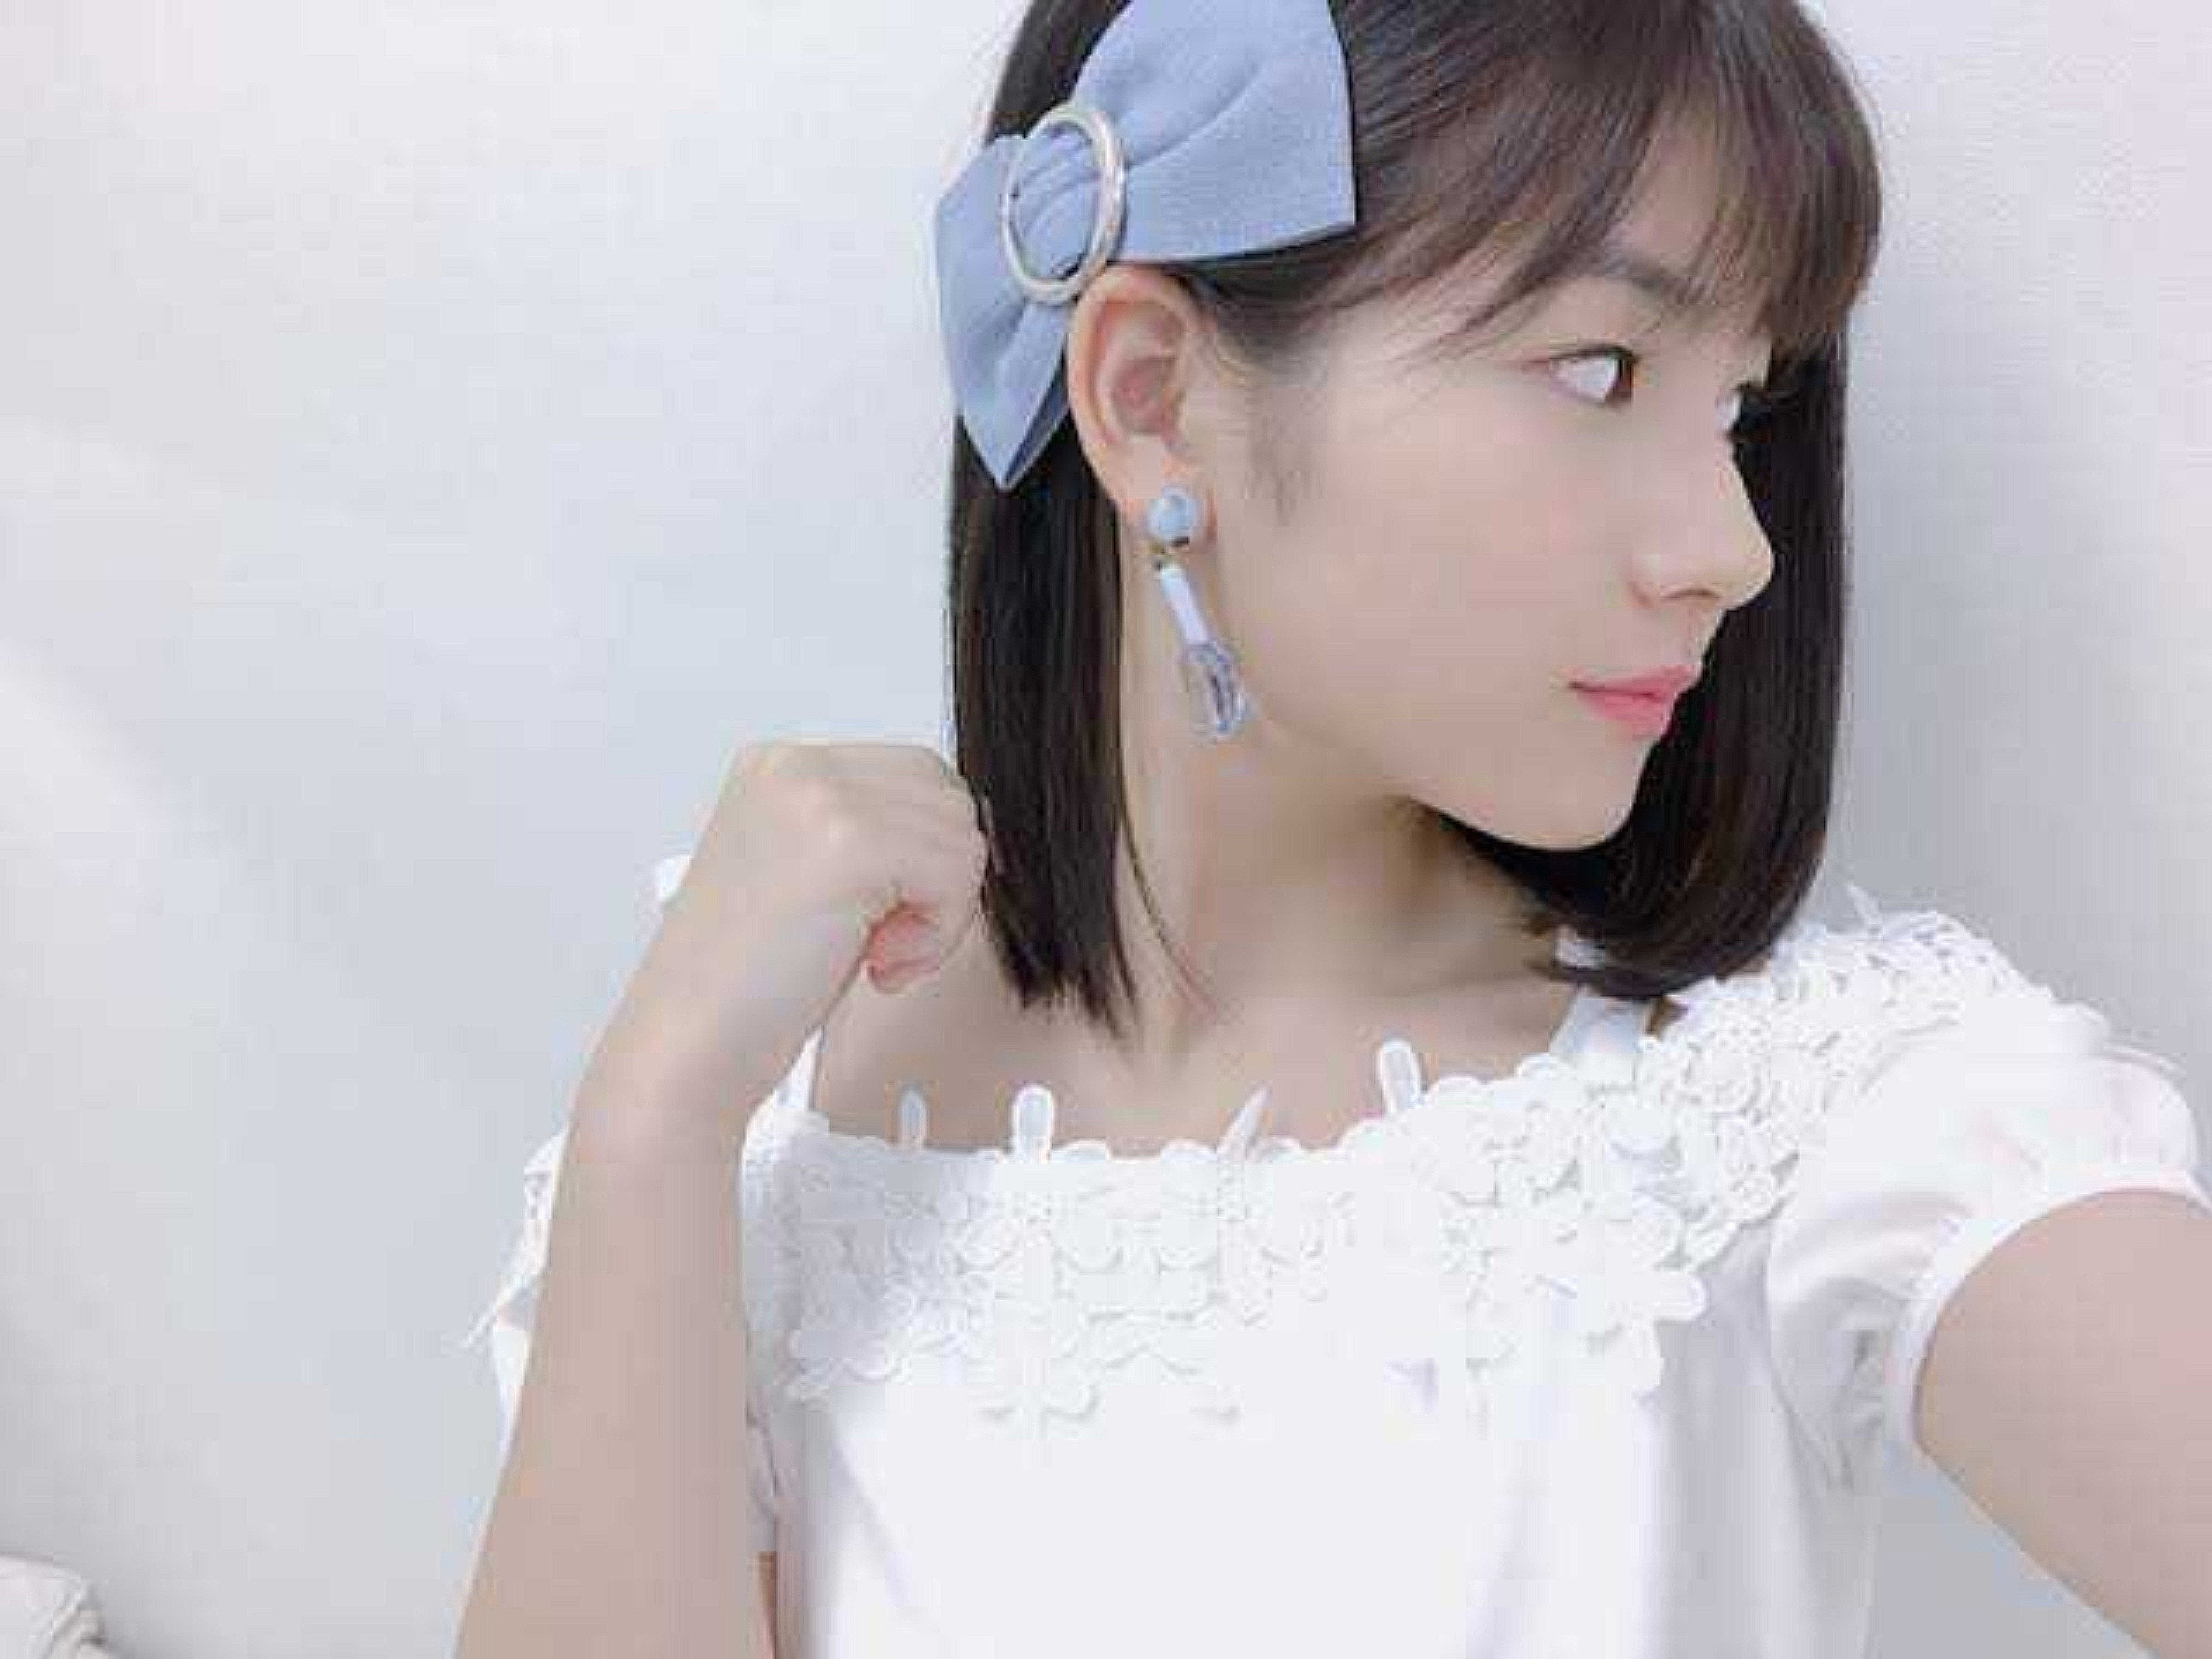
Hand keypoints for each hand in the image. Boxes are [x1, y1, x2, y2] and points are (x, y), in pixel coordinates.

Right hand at [582, 740, 992, 1151]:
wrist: (687, 1049)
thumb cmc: (743, 987)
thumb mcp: (809, 878)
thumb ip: (870, 837)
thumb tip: (956, 834)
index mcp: (778, 768)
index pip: (913, 775)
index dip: (920, 857)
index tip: (875, 915)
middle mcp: (793, 767)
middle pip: (945, 797)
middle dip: (936, 878)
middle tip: (881, 940)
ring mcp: (820, 797)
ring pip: (960, 834)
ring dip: (939, 912)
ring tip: (874, 954)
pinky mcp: (850, 843)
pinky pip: (956, 871)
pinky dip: (938, 933)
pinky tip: (879, 966)